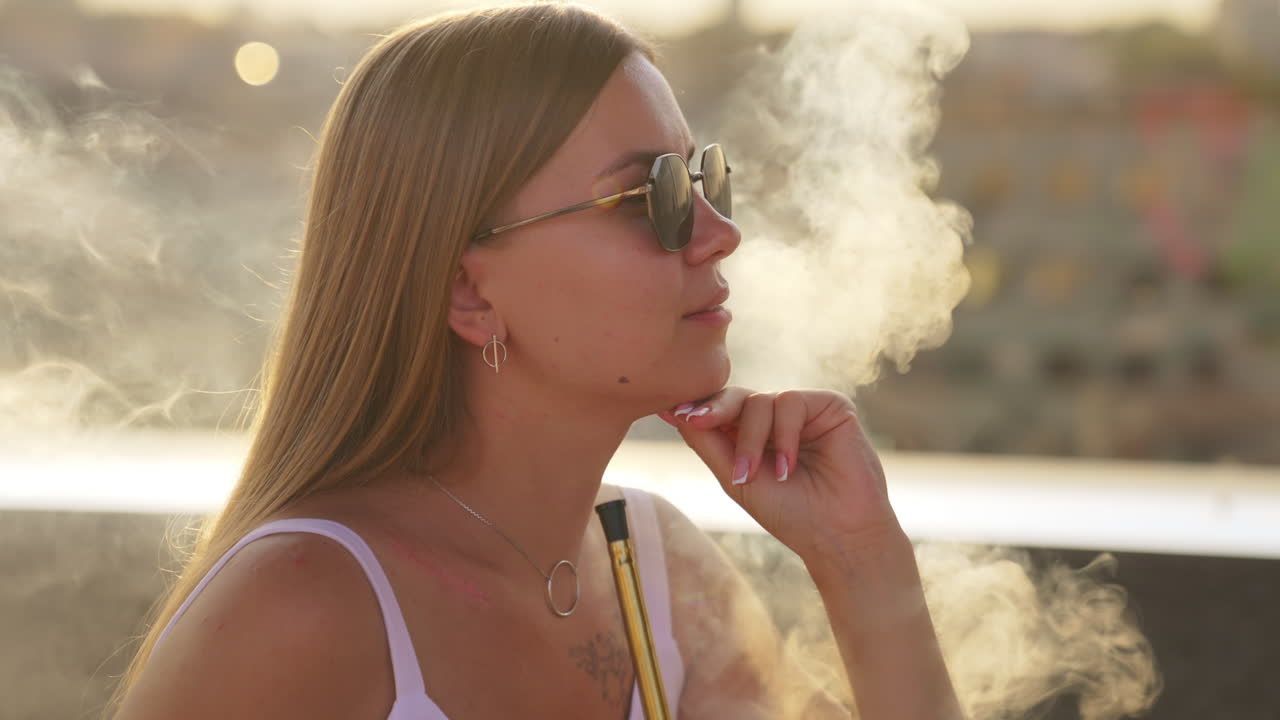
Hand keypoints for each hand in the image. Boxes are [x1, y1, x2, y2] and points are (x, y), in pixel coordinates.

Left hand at [658, 387, 900, 563]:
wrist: (838, 535)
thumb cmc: (789, 514)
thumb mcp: (735, 478)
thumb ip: (706, 442)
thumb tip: (668, 412)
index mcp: (753, 434)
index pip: (721, 409)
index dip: (699, 409)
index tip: (675, 413)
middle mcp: (777, 419)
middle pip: (737, 396)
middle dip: (714, 409)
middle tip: (696, 421)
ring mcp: (804, 411)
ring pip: (760, 401)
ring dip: (751, 440)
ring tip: (754, 476)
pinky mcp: (830, 406)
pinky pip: (790, 402)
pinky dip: (783, 435)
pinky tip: (788, 467)